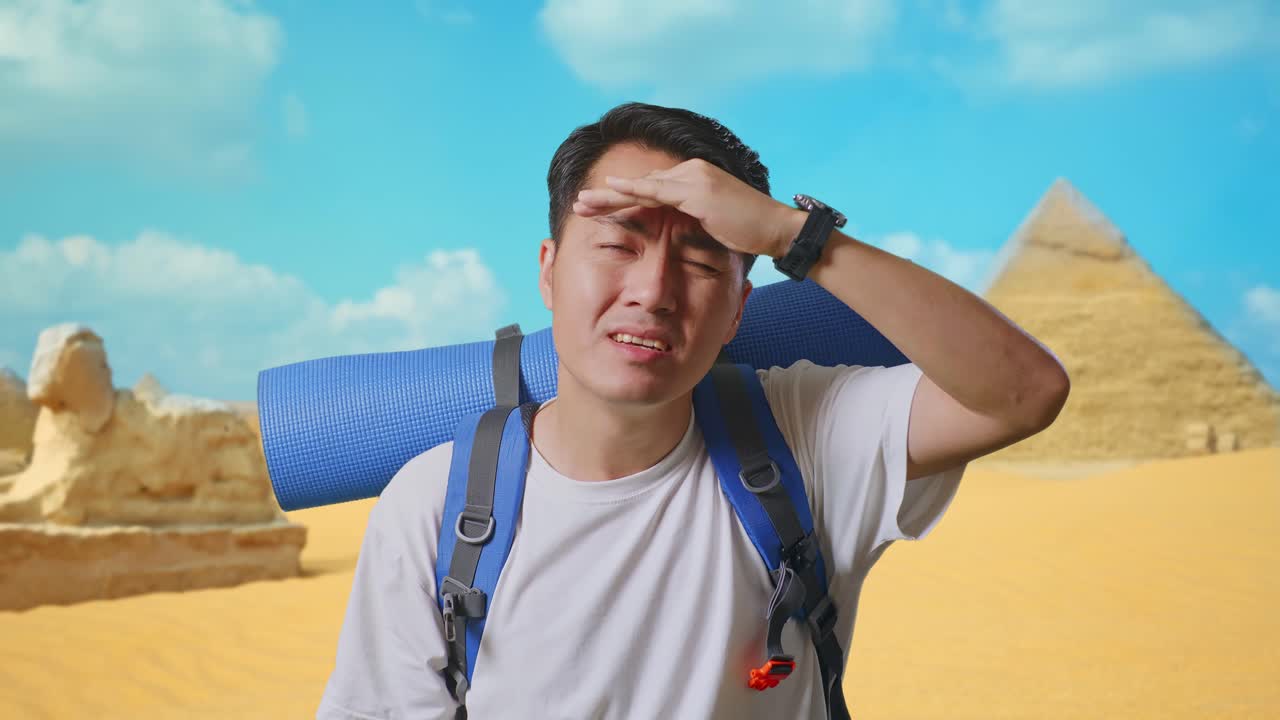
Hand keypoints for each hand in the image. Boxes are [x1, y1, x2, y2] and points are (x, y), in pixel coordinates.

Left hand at [573, 158, 796, 258]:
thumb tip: (675, 235)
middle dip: (608, 196)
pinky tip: (611, 190)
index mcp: (694, 180)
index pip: (651, 190)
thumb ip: (692, 223)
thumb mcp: (714, 226)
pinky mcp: (696, 190)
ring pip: (642, 187)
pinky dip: (631, 191)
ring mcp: (693, 178)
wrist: (776, 229)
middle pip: (641, 186)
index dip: (623, 199)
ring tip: (582, 204)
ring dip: (610, 196)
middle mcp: (691, 172)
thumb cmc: (750, 233)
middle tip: (579, 204)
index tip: (598, 209)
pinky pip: (656, 192)